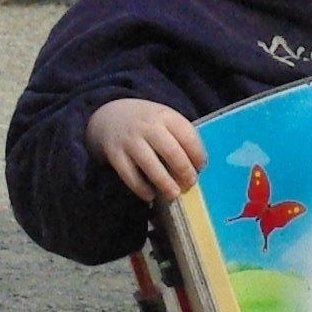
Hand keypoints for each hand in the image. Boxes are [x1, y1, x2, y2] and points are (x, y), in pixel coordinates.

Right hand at [86, 95, 207, 202]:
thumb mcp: (163, 119)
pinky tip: (150, 195)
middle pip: (170, 150)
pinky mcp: (115, 154)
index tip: (201, 166)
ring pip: (150, 164)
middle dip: (183, 169)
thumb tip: (196, 166)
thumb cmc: (146, 122)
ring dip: (165, 182)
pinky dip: (140, 188)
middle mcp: (147, 126)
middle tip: (190, 182)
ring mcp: (130, 140)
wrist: (110, 116)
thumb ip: (178, 136)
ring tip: (174, 194)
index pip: (186, 134)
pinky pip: (129, 175)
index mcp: (165, 115)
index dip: (197, 153)